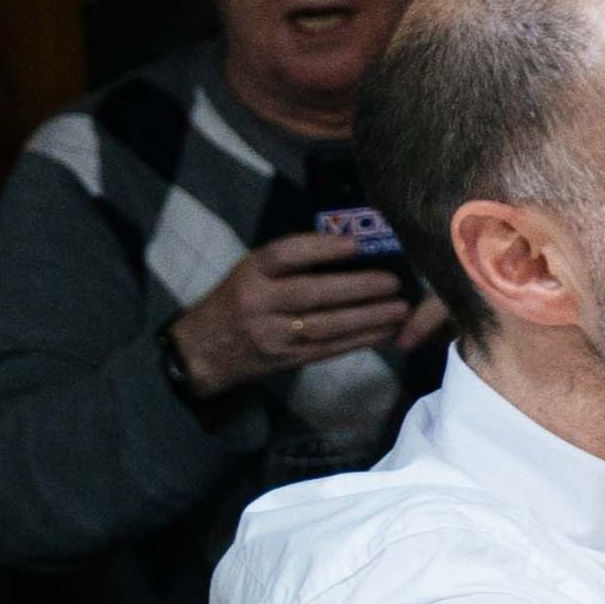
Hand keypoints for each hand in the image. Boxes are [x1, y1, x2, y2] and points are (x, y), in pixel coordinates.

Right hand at [169, 230, 428, 395]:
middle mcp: (259, 303)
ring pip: (326, 325)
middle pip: (312, 293)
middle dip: (357, 288)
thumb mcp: (251, 273)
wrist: (204, 351)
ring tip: (400, 308)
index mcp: (250, 273)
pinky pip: (330, 348)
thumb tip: (351, 249)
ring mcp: (274, 334)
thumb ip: (290, 264)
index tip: (355, 244)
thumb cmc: (237, 301)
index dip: (320, 248)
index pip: (284, 255)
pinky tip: (386, 330)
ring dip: (368, 317)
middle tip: (393, 281)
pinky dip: (361, 339)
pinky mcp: (288, 359)